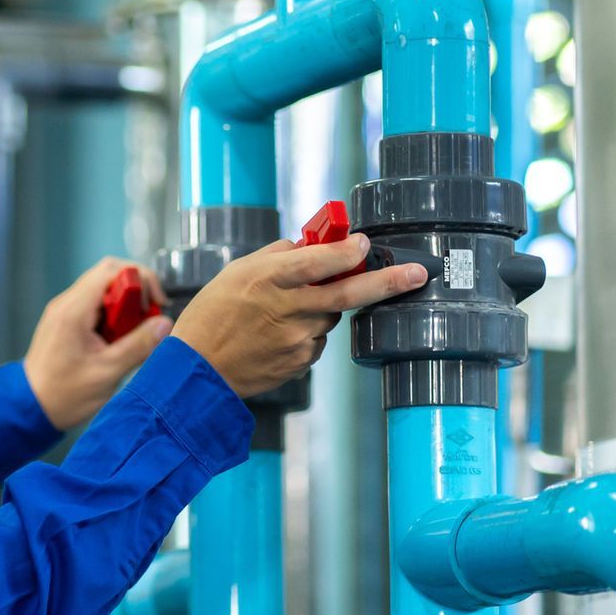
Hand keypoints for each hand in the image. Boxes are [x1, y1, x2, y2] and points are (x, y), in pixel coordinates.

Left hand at [23, 256, 173, 429]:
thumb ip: (138, 345)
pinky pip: (94, 305)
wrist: (31, 407)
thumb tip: (165, 324)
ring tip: (135, 333)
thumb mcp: (107, 372)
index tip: (156, 303)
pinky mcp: (66, 321)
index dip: (140, 279)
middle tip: (149, 317)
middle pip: (108, 275)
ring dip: (124, 306)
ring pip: (102, 290)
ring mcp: (64, 311)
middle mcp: (66, 303)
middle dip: (135, 291)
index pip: (111, 271)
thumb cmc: (64, 394)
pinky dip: (113, 316)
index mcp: (73, 311)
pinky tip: (120, 339)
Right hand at [171, 235, 425, 397]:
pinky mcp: (300, 364)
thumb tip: (311, 245)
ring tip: (284, 312)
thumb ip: (279, 257)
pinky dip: (308, 331)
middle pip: (348, 294)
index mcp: (269, 281)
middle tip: (418, 274)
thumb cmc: (212, 314)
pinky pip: (318, 341)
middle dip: (388, 282)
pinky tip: (278, 335)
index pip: (321, 262)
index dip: (348, 252)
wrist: (197, 371)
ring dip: (323, 307)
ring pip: (331, 316)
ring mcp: (297, 341)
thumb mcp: (237, 272)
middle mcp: (288, 311)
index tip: (364, 243)